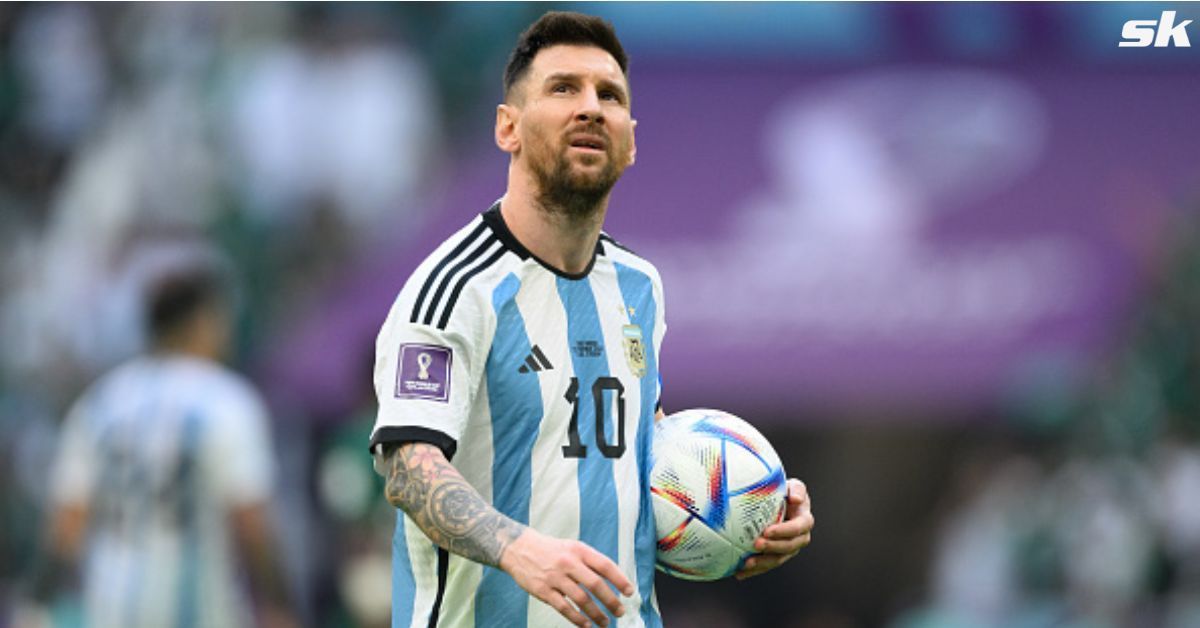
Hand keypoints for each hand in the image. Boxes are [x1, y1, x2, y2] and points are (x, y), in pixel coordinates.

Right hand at [499, 528, 633, 626]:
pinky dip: (577, 619)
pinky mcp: (543, 591)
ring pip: (581, 599)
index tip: (629, 592)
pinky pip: (564, 608)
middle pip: (595, 584)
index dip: (620, 579)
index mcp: (579, 550)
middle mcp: (568, 563)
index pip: (605, 565)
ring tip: (605, 622)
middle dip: (610, 601)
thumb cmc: (551, 550)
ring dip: (596, 614)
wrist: (519, 548)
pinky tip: (586, 625)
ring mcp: (555, 577)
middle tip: (620, 611)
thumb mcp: (573, 547)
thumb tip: (614, 580)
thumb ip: (591, 562)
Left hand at [736, 478, 812, 579]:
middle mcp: (799, 538)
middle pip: (788, 547)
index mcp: (804, 521)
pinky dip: (753, 570)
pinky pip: (766, 565)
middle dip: (772, 548)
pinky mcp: (776, 556)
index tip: (767, 531)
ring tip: (746, 564)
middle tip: (756, 545)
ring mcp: (788, 549)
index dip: (784, 531)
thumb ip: (797, 489)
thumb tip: (796, 499)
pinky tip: (739, 573)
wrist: (780, 502)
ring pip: (777, 560)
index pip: (797, 528)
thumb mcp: (793, 486)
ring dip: (762, 563)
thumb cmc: (786, 492)